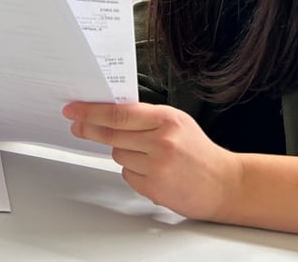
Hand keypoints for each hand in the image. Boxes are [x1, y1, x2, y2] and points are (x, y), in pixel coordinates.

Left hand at [63, 101, 241, 221]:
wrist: (224, 185)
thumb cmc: (198, 152)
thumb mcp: (177, 122)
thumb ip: (146, 117)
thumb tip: (109, 112)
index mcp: (167, 119)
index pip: (119, 113)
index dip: (91, 111)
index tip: (74, 109)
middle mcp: (162, 141)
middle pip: (112, 133)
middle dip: (90, 128)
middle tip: (77, 125)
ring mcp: (157, 166)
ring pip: (118, 154)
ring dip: (123, 153)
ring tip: (147, 155)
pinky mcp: (154, 187)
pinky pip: (127, 174)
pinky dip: (133, 171)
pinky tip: (152, 171)